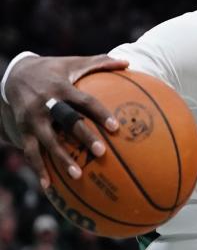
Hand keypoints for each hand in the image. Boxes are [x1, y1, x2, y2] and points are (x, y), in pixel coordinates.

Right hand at [4, 54, 127, 187]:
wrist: (15, 73)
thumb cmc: (54, 70)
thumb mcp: (74, 63)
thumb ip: (100, 63)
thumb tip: (128, 62)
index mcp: (62, 87)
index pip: (84, 101)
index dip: (100, 113)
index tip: (116, 127)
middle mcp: (46, 104)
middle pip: (66, 122)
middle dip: (83, 137)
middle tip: (101, 153)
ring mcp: (32, 118)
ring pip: (46, 141)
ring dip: (61, 159)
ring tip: (78, 176)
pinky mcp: (23, 130)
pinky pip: (30, 152)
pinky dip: (39, 169)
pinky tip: (49, 187)